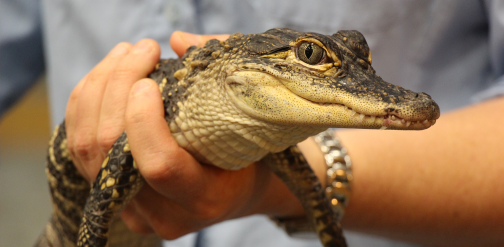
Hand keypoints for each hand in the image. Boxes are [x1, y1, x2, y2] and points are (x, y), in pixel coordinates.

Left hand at [65, 32, 305, 238]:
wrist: (232, 193)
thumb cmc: (247, 158)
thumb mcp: (248, 125)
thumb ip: (219, 81)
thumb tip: (179, 42)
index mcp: (204, 199)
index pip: (159, 166)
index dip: (143, 120)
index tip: (148, 80)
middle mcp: (162, 213)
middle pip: (111, 151)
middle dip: (116, 88)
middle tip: (139, 50)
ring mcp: (133, 208)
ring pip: (85, 148)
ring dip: (97, 90)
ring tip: (122, 55)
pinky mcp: (113, 195)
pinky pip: (79, 148)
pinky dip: (86, 105)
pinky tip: (106, 76)